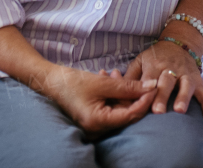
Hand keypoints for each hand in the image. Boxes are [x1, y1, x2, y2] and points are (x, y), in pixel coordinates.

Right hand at [34, 64, 157, 136]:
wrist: (49, 81)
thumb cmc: (72, 82)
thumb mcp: (102, 82)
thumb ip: (128, 86)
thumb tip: (152, 86)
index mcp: (98, 123)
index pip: (130, 115)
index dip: (145, 100)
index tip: (154, 86)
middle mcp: (97, 129)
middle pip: (125, 114)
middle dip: (131, 93)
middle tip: (129, 75)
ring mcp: (95, 125)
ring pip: (118, 109)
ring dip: (120, 91)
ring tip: (114, 73)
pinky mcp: (93, 119)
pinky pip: (109, 108)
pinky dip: (112, 94)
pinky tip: (107, 78)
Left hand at [122, 38, 202, 126]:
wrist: (179, 43)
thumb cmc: (155, 57)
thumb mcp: (140, 61)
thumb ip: (130, 77)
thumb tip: (117, 93)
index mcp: (154, 65)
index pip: (149, 78)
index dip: (146, 90)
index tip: (142, 103)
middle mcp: (171, 69)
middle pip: (167, 82)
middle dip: (163, 96)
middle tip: (157, 112)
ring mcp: (187, 75)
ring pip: (186, 85)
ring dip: (183, 97)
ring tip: (180, 111)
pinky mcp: (198, 81)